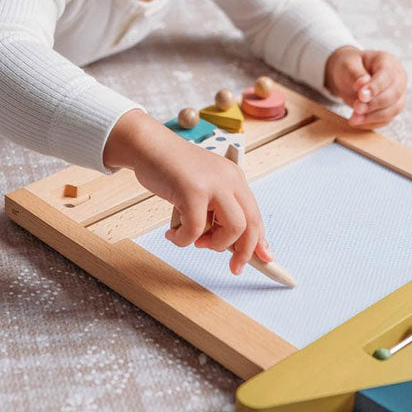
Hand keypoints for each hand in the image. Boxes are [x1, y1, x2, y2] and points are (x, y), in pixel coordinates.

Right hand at [104, 110, 272, 273]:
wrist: (147, 145)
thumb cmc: (170, 169)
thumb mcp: (202, 187)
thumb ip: (217, 209)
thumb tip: (232, 245)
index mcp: (234, 178)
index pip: (255, 214)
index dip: (260, 241)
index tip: (263, 260)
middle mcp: (230, 179)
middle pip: (251, 224)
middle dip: (244, 252)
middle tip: (234, 267)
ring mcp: (213, 184)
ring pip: (233, 229)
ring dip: (214, 244)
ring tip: (193, 240)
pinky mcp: (193, 190)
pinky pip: (196, 230)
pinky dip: (184, 239)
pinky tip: (172, 234)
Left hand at [324, 45, 406, 129]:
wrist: (347, 75)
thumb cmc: (348, 66)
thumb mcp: (347, 65)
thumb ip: (355, 74)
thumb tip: (363, 83)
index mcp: (387, 61)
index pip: (387, 76)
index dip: (376, 87)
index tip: (361, 96)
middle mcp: (397, 77)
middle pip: (394, 94)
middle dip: (374, 104)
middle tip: (356, 108)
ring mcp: (397, 94)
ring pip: (393, 110)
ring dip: (373, 117)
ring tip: (354, 119)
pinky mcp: (392, 108)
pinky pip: (386, 119)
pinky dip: (372, 123)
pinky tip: (357, 122)